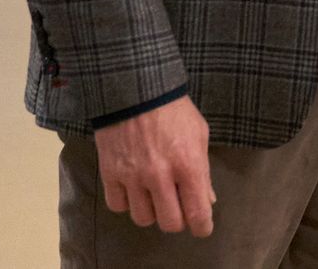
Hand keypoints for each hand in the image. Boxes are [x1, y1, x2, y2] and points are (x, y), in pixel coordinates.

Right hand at [92, 95, 213, 236]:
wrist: (136, 90)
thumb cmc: (174, 111)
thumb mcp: (199, 135)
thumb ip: (203, 171)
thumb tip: (207, 200)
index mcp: (188, 164)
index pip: (198, 213)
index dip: (202, 227)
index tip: (202, 228)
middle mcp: (160, 175)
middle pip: (169, 223)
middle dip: (177, 219)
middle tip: (178, 207)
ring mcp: (132, 176)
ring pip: (143, 218)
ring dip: (151, 211)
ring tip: (155, 195)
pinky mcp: (110, 174)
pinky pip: (118, 206)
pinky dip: (127, 202)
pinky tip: (134, 189)